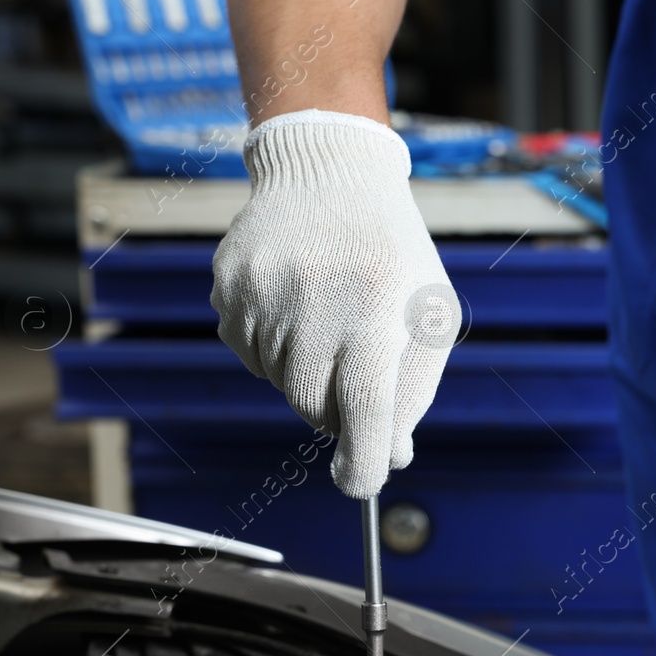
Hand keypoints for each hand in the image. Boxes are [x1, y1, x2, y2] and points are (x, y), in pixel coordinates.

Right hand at [212, 110, 460, 497]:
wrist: (328, 172)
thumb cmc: (392, 252)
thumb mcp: (427, 315)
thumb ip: (414, 390)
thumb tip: (391, 457)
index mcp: (374, 311)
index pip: (364, 411)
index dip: (361, 462)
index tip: (360, 484)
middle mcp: (314, 305)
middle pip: (317, 409)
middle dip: (339, 410)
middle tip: (356, 369)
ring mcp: (262, 297)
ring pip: (281, 385)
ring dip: (309, 375)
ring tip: (329, 319)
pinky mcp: (228, 292)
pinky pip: (250, 355)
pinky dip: (276, 350)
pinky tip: (297, 306)